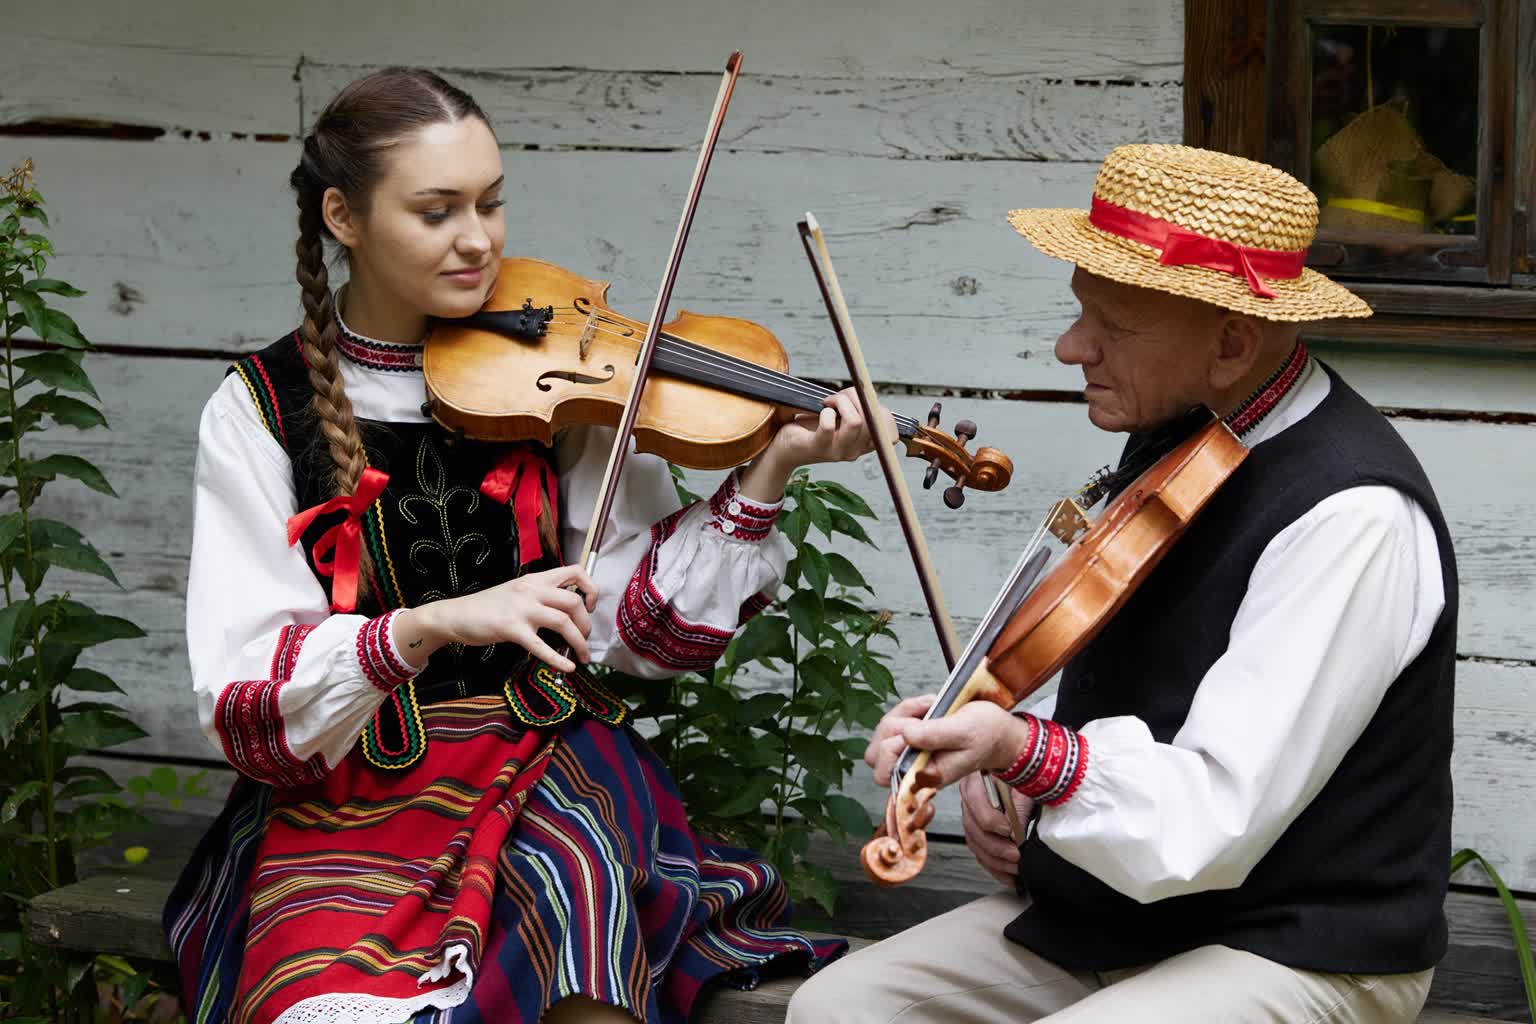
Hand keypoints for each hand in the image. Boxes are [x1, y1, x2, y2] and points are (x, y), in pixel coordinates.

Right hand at [393, 564, 598, 673]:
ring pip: (562, 621)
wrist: (455, 615)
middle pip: (574, 601)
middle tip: (584, 638)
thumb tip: (568, 612)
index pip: (575, 571)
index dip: (590, 588)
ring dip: (579, 641)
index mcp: (535, 579)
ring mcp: (521, 608)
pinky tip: (567, 667)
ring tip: (582, 655)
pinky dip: (558, 658)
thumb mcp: (518, 592)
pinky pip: (540, 645)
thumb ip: (541, 596)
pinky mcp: (510, 628)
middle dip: (586, 623)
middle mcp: (531, 590)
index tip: (589, 606)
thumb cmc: (488, 607)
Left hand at [737, 387, 898, 505]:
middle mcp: (855, 451)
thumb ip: (858, 407)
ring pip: (855, 421)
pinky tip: (820, 412)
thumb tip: (866, 393)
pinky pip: (829, 426)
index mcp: (864, 445)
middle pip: (872, 420)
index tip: (864, 403)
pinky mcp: (819, 447)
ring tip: (829, 403)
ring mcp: (838, 452)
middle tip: (839, 397)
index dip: (882, 413)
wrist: (785, 446)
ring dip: (842, 402)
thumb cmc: (814, 427)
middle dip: (857, 398)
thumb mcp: (842, 416)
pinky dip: (826, 412)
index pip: (890, 434)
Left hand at [868, 699, 1027, 789]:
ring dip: (901, 714)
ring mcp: (911, 754)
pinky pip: (895, 722)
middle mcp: (914, 769)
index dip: (891, 749)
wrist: (1000, 733)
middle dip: (891, 728)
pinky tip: (928, 705)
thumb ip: (934, 735)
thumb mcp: (963, 731)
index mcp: (926, 776)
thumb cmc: (987, 735)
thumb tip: (904, 736)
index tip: (916, 731)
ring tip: (929, 708)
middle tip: (921, 718)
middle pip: (875, 755)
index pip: (884, 773)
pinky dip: (907, 709)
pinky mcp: (913, 739)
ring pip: (882, 735)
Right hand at [961, 772, 1032, 883]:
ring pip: (975, 843)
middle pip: (973, 828)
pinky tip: (1007, 874)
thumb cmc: (1022, 771)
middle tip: (1016, 855)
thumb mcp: (1023, 785)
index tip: (1009, 831)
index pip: (975, 803)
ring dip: (995, 860)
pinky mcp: (977, 829)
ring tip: (1014, 867)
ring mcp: (970, 814)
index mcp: (976, 779)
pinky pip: (979, 851)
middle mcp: (968, 797)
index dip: (991, 820)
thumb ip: (1019, 807)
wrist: (1022, 769)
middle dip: (996, 847)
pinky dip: (993, 866)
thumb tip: (1017, 833)